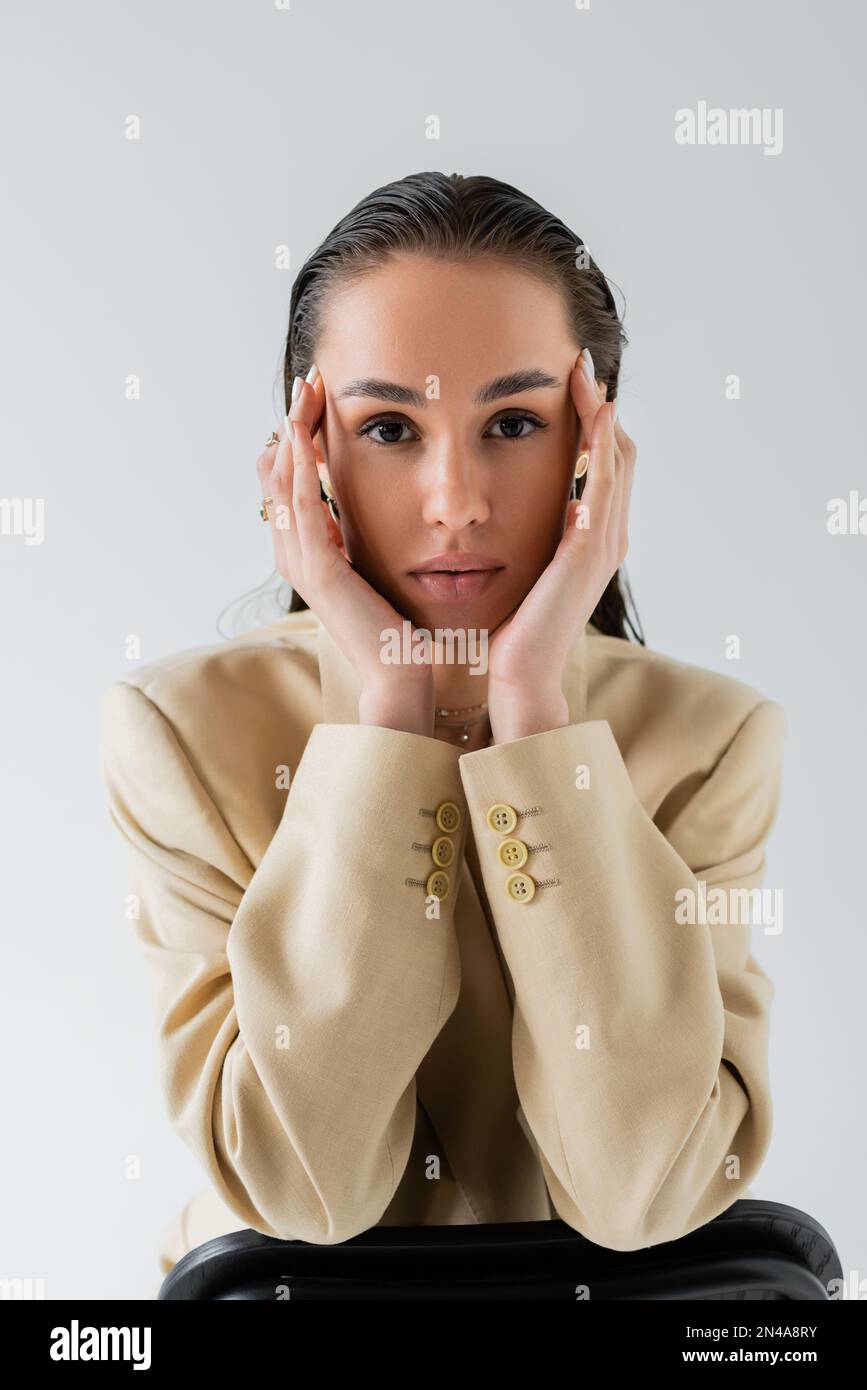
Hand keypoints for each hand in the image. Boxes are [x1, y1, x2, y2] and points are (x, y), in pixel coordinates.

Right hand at [256, 369, 434, 733]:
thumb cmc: (394, 626)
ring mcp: (301, 563)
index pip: (286, 481)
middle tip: (307, 379)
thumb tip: (358, 506)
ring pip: (283, 482)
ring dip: (294, 431)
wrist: (400, 673)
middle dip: (291, 422)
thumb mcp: (371, 568)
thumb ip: (356, 539)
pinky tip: (309, 436)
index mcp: (303, 552)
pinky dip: (303, 468)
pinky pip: (304, 508)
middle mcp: (292, 554)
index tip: (315, 398)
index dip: (295, 436)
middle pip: (276, 472)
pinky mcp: (321, 571)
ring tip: (305, 390)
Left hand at [485, 354, 636, 740]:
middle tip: (580, 360)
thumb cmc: (509, 631)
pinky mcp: (589, 551)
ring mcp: (604, 544)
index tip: (569, 381)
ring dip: (602, 413)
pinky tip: (594, 413)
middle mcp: (608, 537)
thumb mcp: (520, 570)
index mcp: (591, 540)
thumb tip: (507, 503)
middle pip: (617, 453)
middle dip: (601, 405)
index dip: (592, 421)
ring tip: (585, 373)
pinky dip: (601, 446)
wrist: (517, 677)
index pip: (602, 465)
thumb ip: (527, 537)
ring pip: (616, 461)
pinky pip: (602, 485)